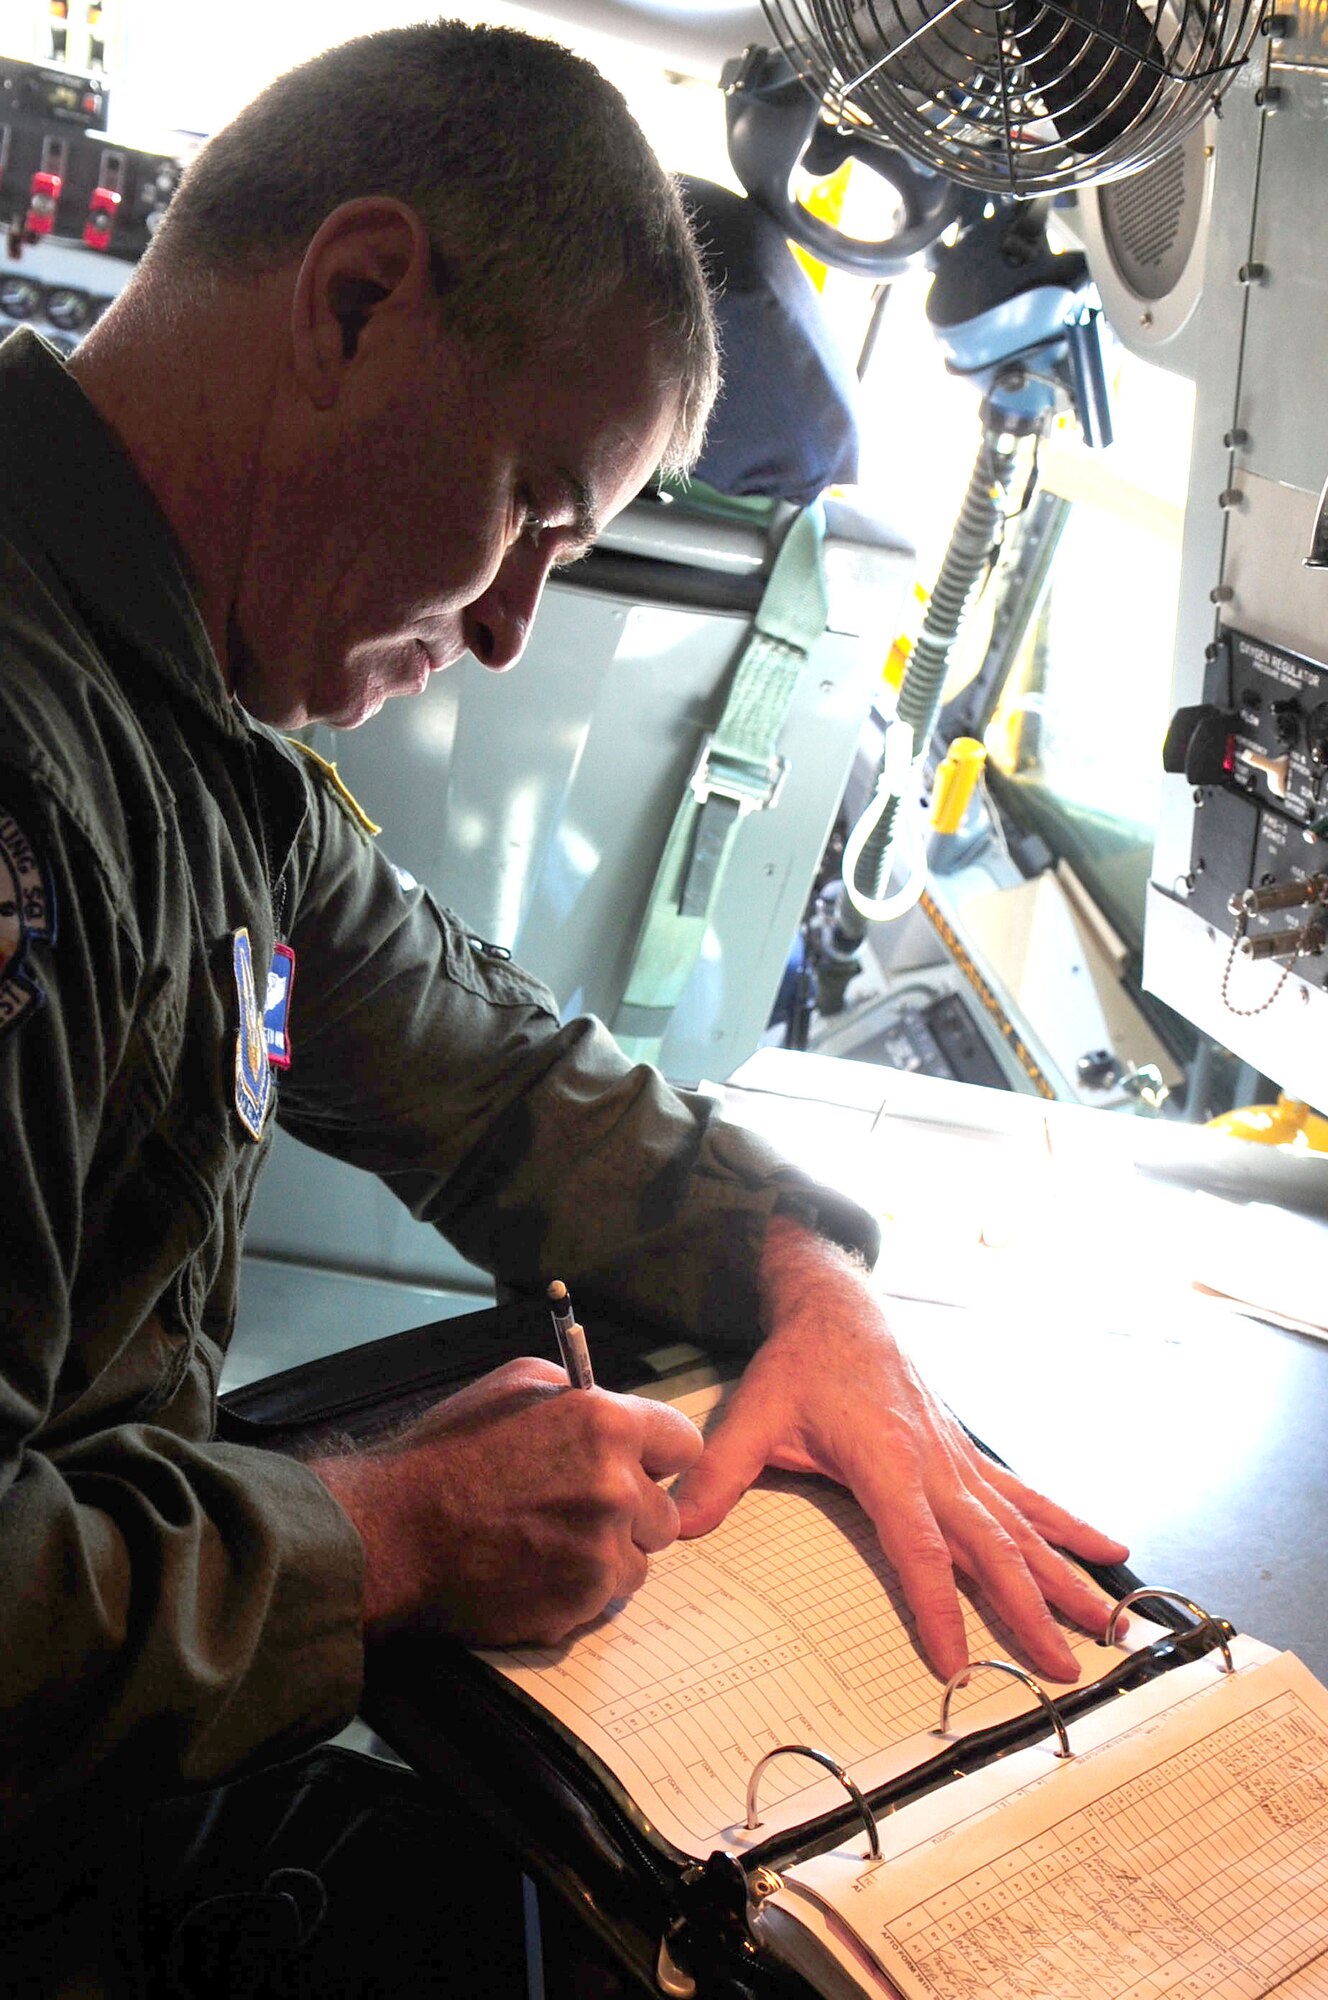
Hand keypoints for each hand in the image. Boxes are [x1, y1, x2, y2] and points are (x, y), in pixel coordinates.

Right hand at [313, 1358, 702, 1645]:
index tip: (641, 1465)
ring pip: (639, 1560)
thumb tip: (613, 1407)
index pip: (683, 1445)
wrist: (393, 1535)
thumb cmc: (444, 1457)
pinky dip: (578, 1589)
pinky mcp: (582, 1602)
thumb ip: (579, 1395)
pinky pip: (605, 1597)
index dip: (659, 1456)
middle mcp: (616, 1489)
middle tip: (578, 1509)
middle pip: (665, 1511)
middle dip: (631, 1512)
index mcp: (606, 1425)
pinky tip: (533, 1569)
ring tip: (548, 1541)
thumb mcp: (514, 1386)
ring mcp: (601, 1551)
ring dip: (607, 1555)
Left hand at [672, 1218, 1128, 1681]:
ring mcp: (957, 1460)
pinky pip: (1024, 1496)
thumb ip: (720, 1474)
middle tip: (1064, 1670)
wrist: (838, 1306)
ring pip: (1022, 1528)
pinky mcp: (965, 1454)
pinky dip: (1067, 1525)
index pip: (919, 1548)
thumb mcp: (753, 1415)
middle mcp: (935, 1464)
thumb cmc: (800, 1364)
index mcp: (887, 1460)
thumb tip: (678, 1526)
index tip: (958, 1665)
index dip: (938, 1608)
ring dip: (1067, 1577)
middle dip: (1030, 1611)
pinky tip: (1109, 1551)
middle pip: (992, 1549)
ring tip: (1110, 1624)